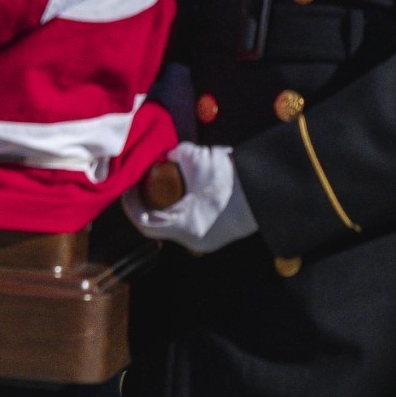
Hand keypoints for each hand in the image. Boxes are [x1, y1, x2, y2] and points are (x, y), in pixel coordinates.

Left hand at [121, 143, 258, 252]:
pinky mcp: (217, 236)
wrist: (268, 189)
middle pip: (157, 225)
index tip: (127, 188)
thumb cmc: (231, 176)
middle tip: (142, 185)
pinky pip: (189, 225)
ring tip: (161, 188)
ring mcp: (206, 241)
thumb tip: (164, 155)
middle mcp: (192, 240)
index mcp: (184, 226)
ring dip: (164, 209)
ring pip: (174, 226)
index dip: (131, 205)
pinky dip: (180, 213)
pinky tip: (181, 196)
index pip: (144, 222)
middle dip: (147, 205)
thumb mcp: (198, 159)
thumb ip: (176, 155)